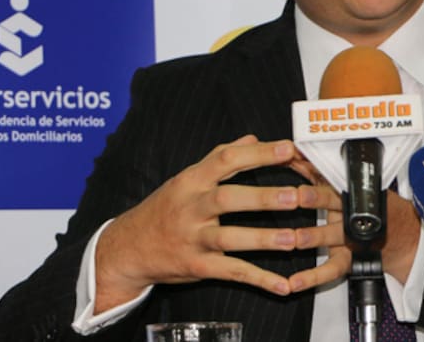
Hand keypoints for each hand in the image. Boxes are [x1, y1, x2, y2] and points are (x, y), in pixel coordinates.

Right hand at [93, 135, 301, 311]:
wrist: (128, 248)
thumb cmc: (166, 208)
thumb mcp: (186, 178)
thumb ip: (220, 158)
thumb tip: (253, 137)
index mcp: (192, 180)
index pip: (225, 160)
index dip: (258, 153)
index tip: (288, 149)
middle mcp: (191, 207)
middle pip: (228, 198)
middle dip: (263, 197)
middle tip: (295, 196)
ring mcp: (193, 238)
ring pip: (229, 238)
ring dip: (263, 239)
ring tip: (294, 239)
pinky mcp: (197, 266)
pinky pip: (231, 273)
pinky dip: (259, 280)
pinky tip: (283, 285)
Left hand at [287, 162, 420, 291]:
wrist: (404, 238)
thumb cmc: (374, 208)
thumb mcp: (351, 186)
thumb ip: (321, 173)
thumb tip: (294, 154)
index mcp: (353, 192)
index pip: (335, 176)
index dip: (319, 170)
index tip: (303, 161)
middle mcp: (353, 213)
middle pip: (337, 202)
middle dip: (318, 199)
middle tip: (300, 196)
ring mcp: (353, 237)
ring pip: (334, 236)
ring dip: (315, 236)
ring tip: (296, 239)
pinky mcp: (351, 260)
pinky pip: (332, 270)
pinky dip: (312, 277)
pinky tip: (295, 281)